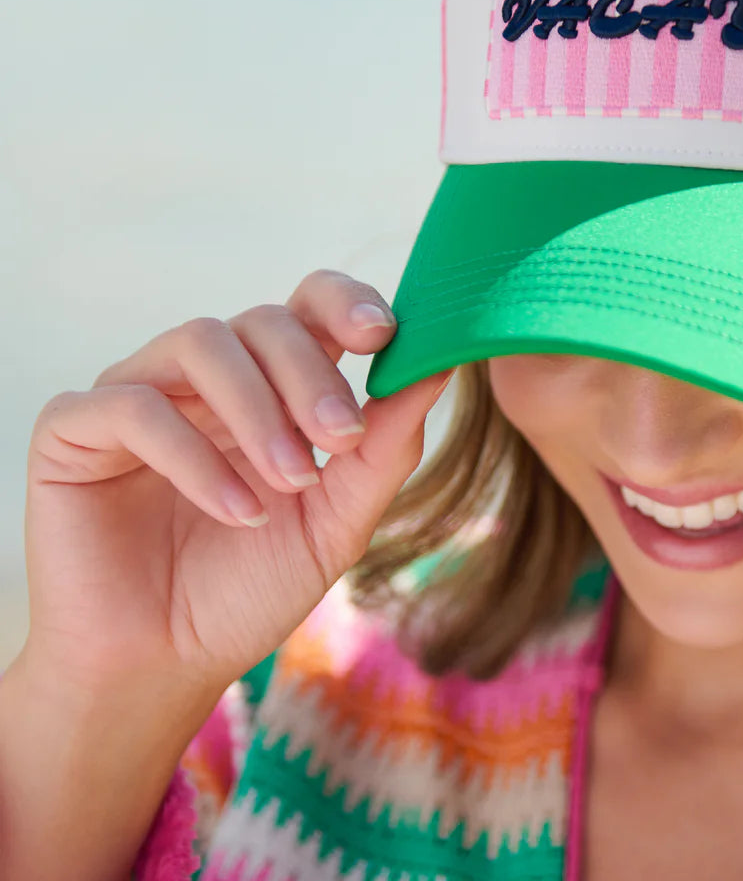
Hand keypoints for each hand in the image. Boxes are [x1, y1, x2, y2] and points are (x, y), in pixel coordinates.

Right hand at [20, 269, 451, 703]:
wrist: (167, 665)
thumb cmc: (253, 586)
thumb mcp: (339, 517)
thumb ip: (387, 444)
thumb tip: (442, 364)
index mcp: (270, 383)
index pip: (308, 305)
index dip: (346, 302)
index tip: (384, 335)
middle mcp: (205, 376)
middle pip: (263, 320)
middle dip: (311, 373)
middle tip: (340, 437)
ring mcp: (139, 391)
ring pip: (201, 342)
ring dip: (257, 411)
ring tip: (291, 481)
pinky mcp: (75, 428)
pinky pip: (133, 404)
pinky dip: (193, 455)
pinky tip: (236, 510)